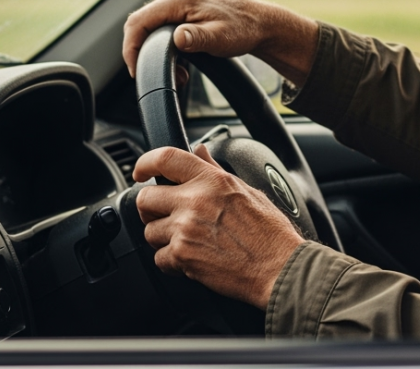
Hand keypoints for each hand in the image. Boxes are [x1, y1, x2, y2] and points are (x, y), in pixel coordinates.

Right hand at [122, 0, 318, 84]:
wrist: (258, 23)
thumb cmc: (242, 28)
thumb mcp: (219, 38)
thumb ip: (196, 38)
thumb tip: (177, 39)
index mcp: (176, 0)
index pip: (137, 21)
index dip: (130, 47)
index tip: (136, 69)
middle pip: (139, 26)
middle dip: (144, 54)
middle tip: (161, 76)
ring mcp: (175, 3)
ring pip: (150, 30)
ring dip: (157, 55)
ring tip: (180, 74)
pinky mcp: (180, 12)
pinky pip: (160, 31)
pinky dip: (166, 51)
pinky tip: (182, 66)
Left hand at [134, 145, 305, 308]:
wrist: (279, 267)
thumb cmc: (271, 232)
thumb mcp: (246, 190)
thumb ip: (215, 170)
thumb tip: (199, 151)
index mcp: (211, 180)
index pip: (164, 159)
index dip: (144, 163)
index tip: (140, 172)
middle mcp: (194, 201)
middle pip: (145, 198)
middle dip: (151, 209)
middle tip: (164, 215)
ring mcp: (185, 229)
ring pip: (149, 231)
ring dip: (162, 238)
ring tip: (186, 241)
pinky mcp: (182, 256)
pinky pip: (158, 258)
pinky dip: (170, 261)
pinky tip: (191, 259)